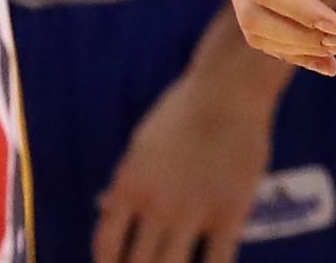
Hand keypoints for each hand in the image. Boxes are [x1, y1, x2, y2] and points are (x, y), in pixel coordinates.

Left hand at [93, 50, 278, 262]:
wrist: (229, 90)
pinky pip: (217, 262)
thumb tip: (108, 207)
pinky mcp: (230, 215)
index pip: (106, 248)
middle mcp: (156, 207)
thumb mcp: (140, 144)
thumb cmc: (182, 111)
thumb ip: (126, 182)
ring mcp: (193, 213)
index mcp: (129, 189)